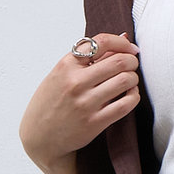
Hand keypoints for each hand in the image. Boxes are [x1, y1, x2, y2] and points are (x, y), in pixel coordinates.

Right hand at [18, 31, 141, 173]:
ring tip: (131, 80)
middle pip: (118, 62)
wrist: (40, 136)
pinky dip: (133, 96)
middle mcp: (76, 82)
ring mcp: (85, 103)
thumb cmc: (51, 102)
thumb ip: (89, 58)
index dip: (122, 42)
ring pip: (124, 81)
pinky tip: (130, 95)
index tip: (130, 48)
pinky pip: (125, 105)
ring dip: (133, 78)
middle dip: (132, 61)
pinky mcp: (95, 122)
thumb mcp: (62, 74)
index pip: (101, 42)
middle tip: (132, 65)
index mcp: (66, 65)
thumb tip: (122, 38)